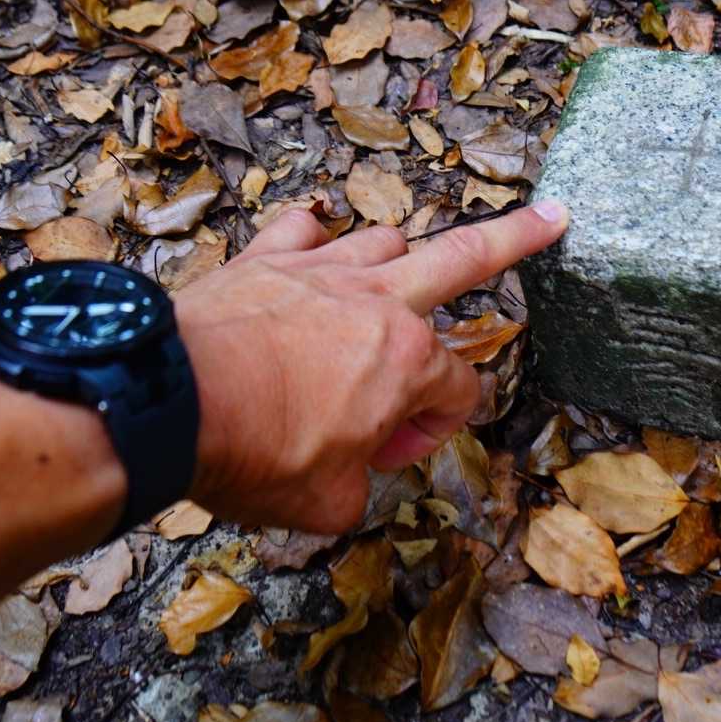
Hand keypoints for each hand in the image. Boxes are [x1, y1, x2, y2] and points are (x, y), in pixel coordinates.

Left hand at [170, 202, 567, 532]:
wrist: (168, 402)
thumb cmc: (255, 454)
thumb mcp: (325, 504)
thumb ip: (357, 483)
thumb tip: (350, 471)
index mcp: (408, 362)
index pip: (457, 392)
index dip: (431, 431)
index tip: (388, 454)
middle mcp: (378, 302)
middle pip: (466, 258)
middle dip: (518, 237)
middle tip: (551, 217)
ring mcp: (321, 270)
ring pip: (385, 240)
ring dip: (395, 264)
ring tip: (385, 290)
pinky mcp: (266, 256)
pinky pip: (303, 228)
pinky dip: (310, 241)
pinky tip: (305, 257)